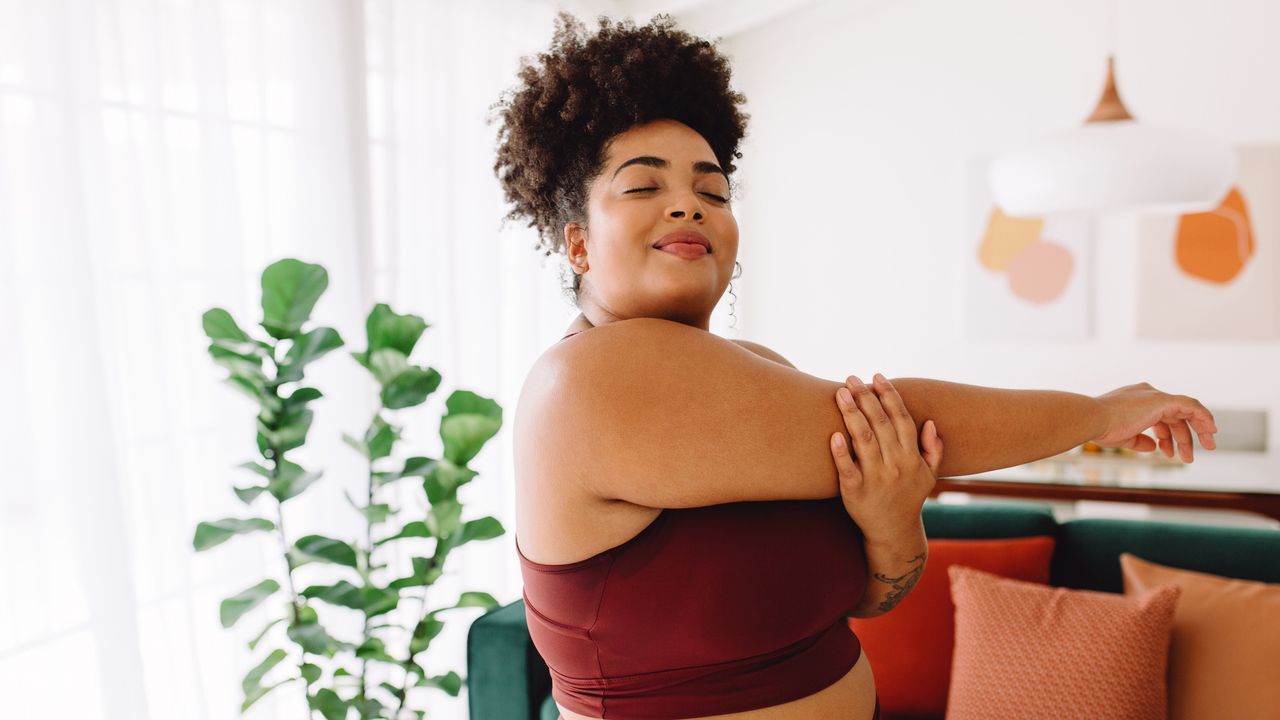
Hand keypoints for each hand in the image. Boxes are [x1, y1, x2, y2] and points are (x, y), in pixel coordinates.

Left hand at [829, 373, 942, 540]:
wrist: (893, 533)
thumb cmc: (908, 498)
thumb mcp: (929, 476)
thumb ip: (933, 450)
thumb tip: (930, 423)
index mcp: (912, 458)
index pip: (901, 419)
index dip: (889, 396)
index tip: (877, 376)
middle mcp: (895, 465)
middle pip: (880, 424)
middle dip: (866, 397)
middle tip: (851, 378)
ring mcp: (875, 478)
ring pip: (863, 439)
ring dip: (852, 414)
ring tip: (840, 393)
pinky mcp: (854, 492)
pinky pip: (847, 468)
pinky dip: (841, 452)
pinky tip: (833, 434)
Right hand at [1092, 382, 1217, 461]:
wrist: (1094, 419)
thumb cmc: (1101, 428)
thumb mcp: (1123, 438)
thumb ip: (1140, 441)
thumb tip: (1153, 446)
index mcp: (1136, 401)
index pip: (1160, 417)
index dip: (1166, 436)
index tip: (1168, 452)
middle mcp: (1147, 394)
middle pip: (1174, 416)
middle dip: (1182, 438)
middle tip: (1188, 458)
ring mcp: (1156, 396)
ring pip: (1186, 412)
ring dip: (1196, 433)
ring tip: (1197, 454)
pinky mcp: (1163, 400)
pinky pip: (1192, 406)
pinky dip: (1204, 417)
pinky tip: (1211, 431)